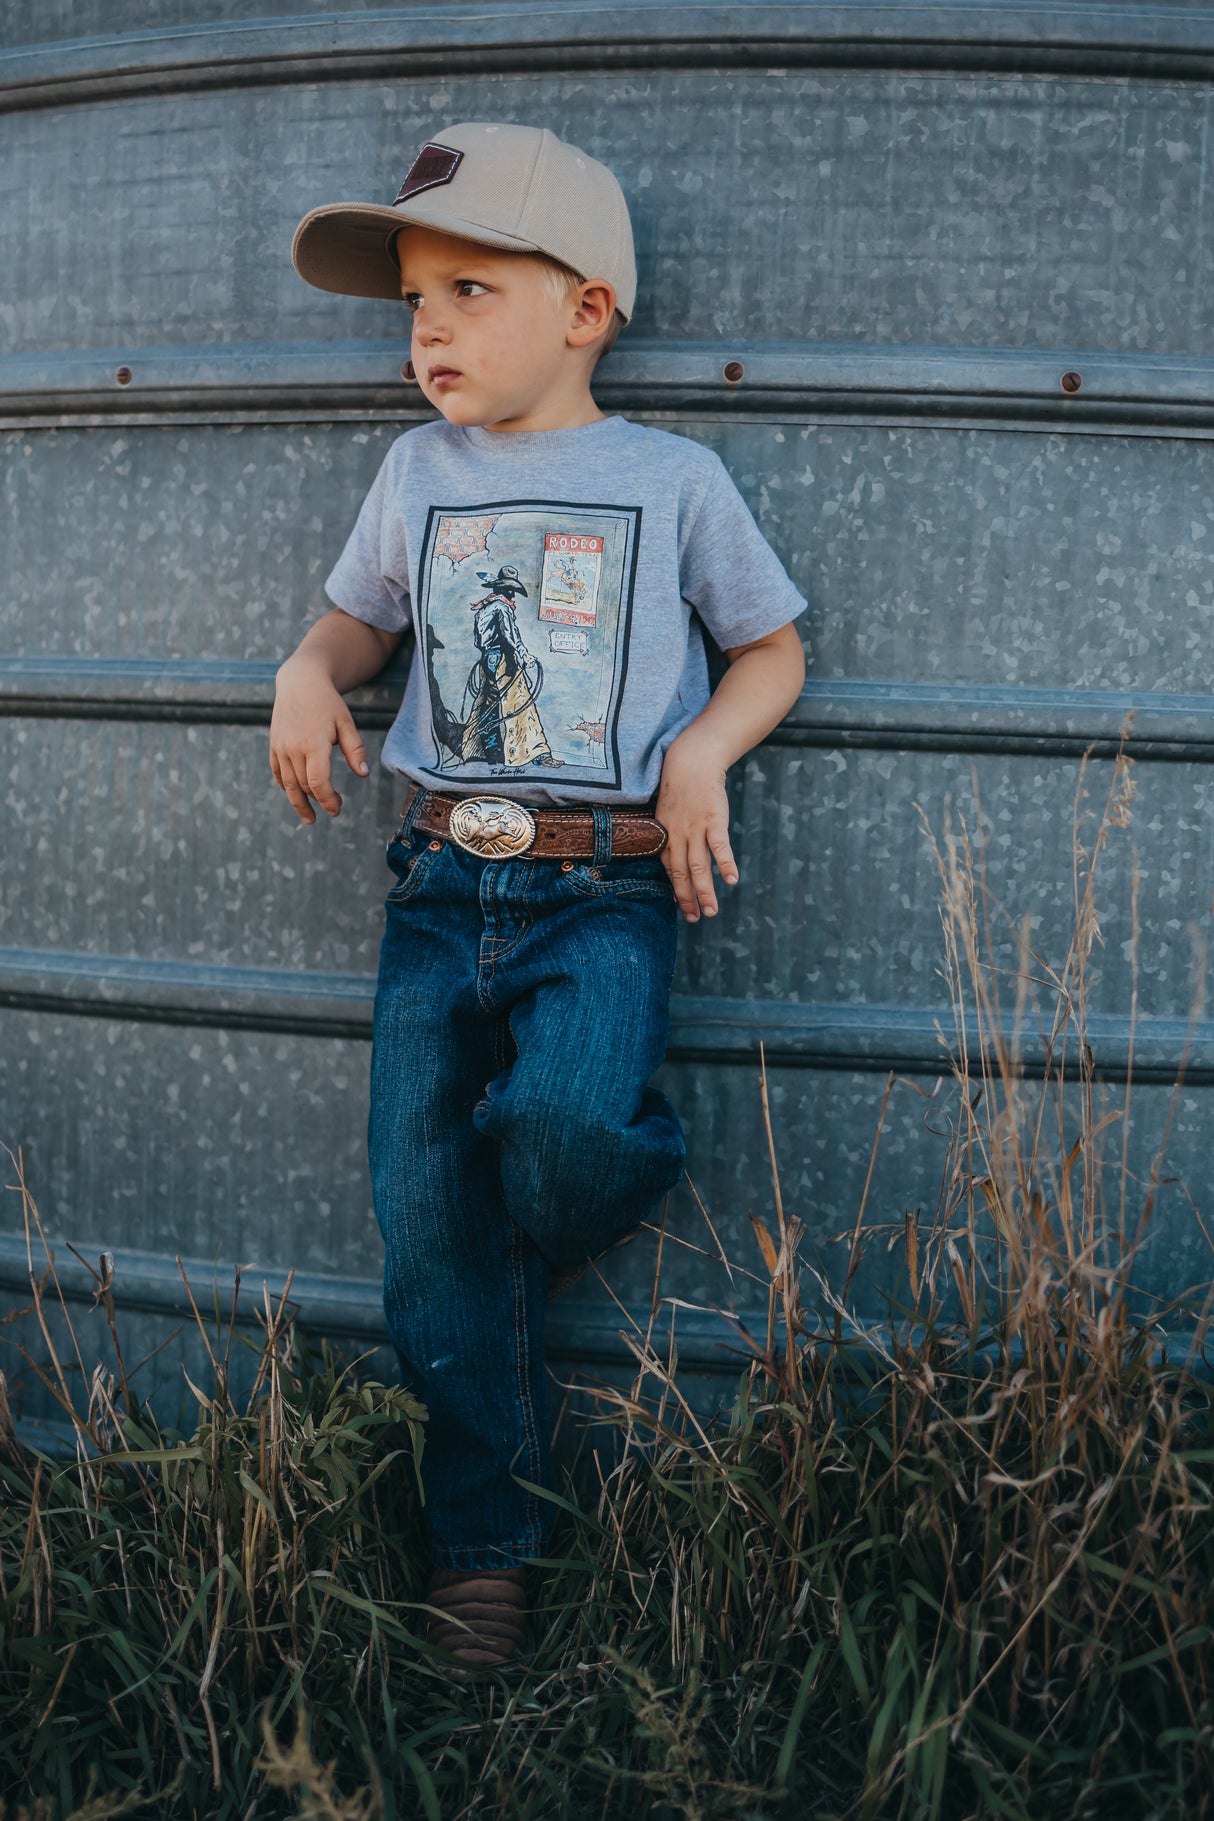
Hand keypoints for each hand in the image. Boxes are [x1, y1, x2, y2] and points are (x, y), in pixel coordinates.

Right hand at [269, 657, 369, 822]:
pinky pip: (278, 772)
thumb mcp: (346, 723)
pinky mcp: (274, 745)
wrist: (299, 682)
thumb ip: (355, 749)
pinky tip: (295, 795)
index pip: (318, 782)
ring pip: (288, 784)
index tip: (336, 810)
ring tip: (309, 818)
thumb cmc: (327, 702)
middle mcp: (293, 748)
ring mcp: (281, 748)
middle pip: (304, 785)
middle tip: (335, 807)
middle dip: (319, 801)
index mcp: (313, 744)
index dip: (327, 800)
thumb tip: (363, 774)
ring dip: (299, 802)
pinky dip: (285, 786)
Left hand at [655, 735, 737, 921]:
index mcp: (664, 834)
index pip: (667, 868)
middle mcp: (677, 835)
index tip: (680, 905)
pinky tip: (732, 881)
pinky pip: (719, 847)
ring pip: (697, 866)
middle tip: (694, 918)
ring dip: (704, 891)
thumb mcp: (667, 810)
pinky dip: (726, 865)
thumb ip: (671, 831)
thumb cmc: (681, 785)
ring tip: (711, 911)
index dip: (674, 888)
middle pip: (680, 873)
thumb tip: (676, 848)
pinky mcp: (713, 820)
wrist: (692, 760)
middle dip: (687, 898)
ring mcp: (695, 828)